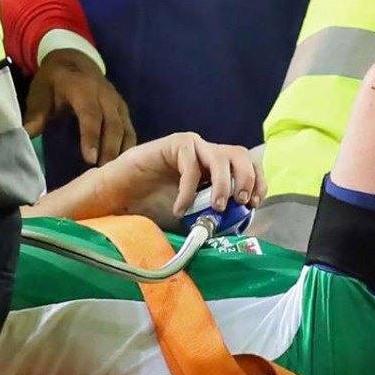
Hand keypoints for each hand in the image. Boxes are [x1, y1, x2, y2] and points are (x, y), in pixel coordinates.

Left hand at [25, 49, 135, 165]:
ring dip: (120, 150)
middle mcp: (104, 94)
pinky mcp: (122, 108)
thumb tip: (27, 136)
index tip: (90, 159)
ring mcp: (116, 101)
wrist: (73, 59)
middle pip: (112, 123)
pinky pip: (129, 128)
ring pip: (124, 127)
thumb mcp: (40, 93)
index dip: (91, 136)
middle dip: (110, 149)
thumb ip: (36, 115)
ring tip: (114, 172)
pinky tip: (122, 163)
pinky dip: (128, 146)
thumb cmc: (53, 80)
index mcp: (82, 88)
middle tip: (104, 173)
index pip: (90, 114)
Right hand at [94, 132, 266, 229]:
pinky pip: (191, 162)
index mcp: (215, 169)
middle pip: (240, 154)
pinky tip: (180, 207)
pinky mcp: (173, 144)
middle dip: (247, 178)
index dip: (257, 182)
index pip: (247, 165)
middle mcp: (206, 154)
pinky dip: (190, 188)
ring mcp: (191, 147)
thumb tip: (236, 230)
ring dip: (224, 183)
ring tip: (215, 207)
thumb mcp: (190, 217)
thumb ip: (212, 218)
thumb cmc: (153, 208)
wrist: (117, 198)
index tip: (253, 204)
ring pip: (221, 155)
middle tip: (240, 202)